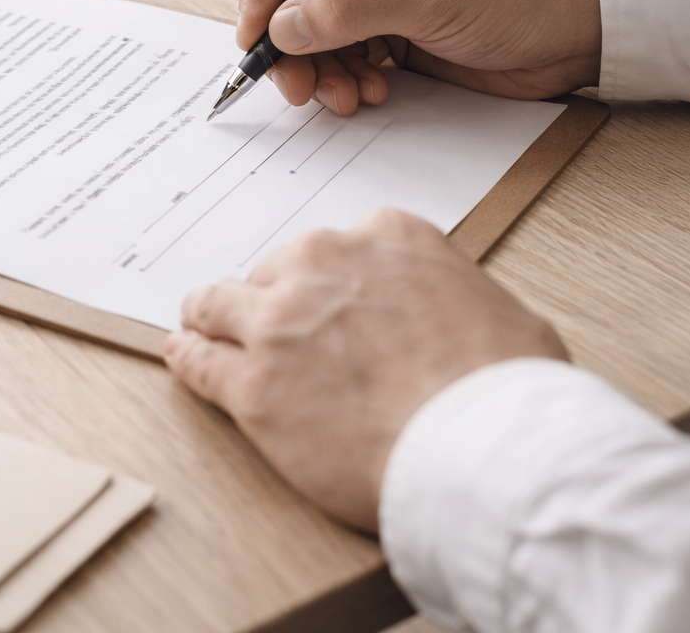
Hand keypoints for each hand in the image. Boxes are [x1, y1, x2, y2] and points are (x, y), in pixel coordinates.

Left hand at [164, 209, 566, 530]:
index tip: (322, 299)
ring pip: (217, 305)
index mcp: (388, 237)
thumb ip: (453, 299)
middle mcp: (323, 265)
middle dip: (274, 301)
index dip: (327, 281)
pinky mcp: (252, 386)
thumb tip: (456, 320)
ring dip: (211, 318)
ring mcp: (279, 323)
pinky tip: (184, 355)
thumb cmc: (506, 394)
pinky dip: (188, 357)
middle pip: (274, 272)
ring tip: (201, 328)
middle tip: (277, 331)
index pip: (337, 249)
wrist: (484, 452)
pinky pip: (199, 362)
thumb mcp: (503, 313)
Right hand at [239, 0, 601, 114]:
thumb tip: (283, 26)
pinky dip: (343, 79)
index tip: (258, 37)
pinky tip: (368, 93)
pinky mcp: (390, 27)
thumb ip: (348, 10)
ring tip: (344, 96)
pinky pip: (340, 54)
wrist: (580, 30)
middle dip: (289, 41)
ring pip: (311, 30)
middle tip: (295, 84)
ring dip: (318, 69)